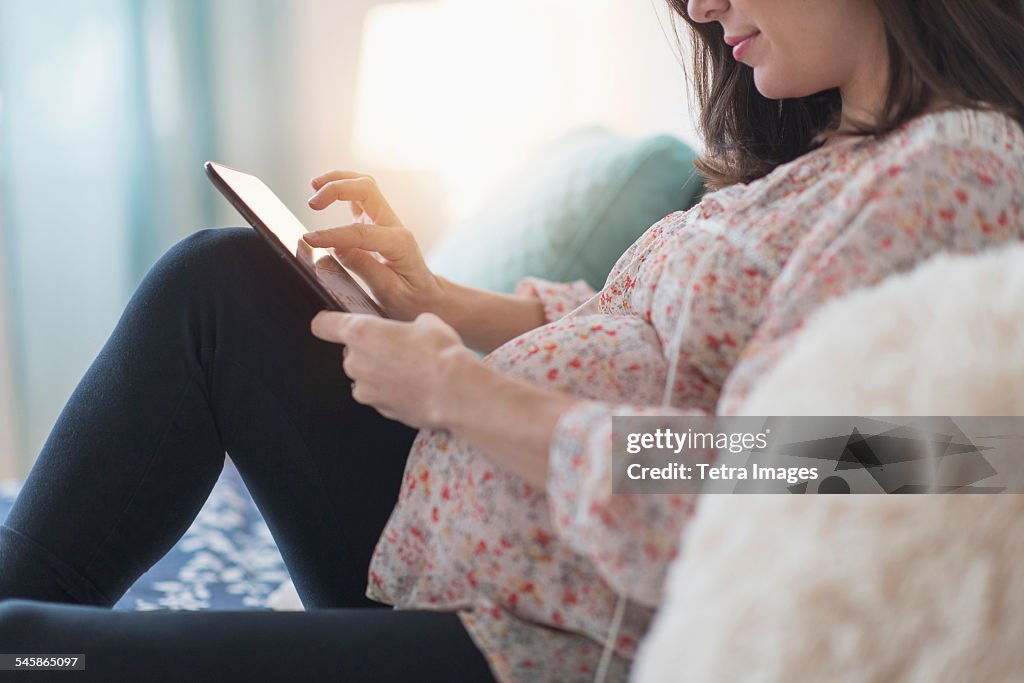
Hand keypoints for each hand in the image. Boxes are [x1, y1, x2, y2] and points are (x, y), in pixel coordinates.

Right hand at [303, 171, 445, 320]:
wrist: (425, 296)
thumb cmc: (410, 298)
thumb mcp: (390, 293)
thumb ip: (364, 269)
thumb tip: (338, 248)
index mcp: (400, 243)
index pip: (361, 232)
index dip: (333, 234)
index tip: (310, 240)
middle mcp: (394, 226)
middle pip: (367, 189)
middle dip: (337, 189)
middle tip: (312, 203)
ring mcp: (386, 221)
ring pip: (364, 185)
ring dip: (339, 180)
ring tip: (314, 185)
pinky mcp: (377, 222)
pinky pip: (360, 194)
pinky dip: (342, 186)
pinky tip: (324, 190)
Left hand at [310, 310, 473, 429]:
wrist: (455, 392)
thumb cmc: (440, 354)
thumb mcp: (427, 322)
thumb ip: (408, 325)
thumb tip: (415, 330)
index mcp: (360, 333)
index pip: (323, 325)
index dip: (328, 322)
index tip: (332, 323)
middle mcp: (356, 363)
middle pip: (351, 353)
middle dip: (370, 350)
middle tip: (398, 348)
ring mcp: (366, 390)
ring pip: (366, 376)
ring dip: (381, 373)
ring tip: (412, 370)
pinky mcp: (380, 410)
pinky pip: (381, 396)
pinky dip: (393, 392)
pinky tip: (417, 387)